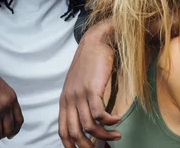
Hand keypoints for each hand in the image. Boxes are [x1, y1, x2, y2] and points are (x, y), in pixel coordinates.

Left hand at [59, 21, 120, 147]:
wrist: (95, 42)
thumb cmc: (89, 64)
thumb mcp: (79, 86)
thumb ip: (80, 103)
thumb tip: (91, 123)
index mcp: (64, 101)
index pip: (63, 131)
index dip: (71, 146)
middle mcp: (69, 99)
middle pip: (74, 133)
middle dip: (88, 147)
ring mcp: (79, 94)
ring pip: (88, 127)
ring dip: (104, 135)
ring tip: (117, 135)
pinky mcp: (91, 89)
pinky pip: (98, 114)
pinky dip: (109, 121)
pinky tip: (117, 119)